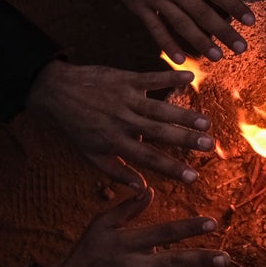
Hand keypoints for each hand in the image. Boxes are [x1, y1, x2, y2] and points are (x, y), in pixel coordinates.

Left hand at [27, 61, 214, 189]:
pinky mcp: (126, 79)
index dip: (171, 169)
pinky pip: (151, 78)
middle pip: (159, 132)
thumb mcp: (90, 154)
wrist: (56, 91)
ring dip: (183, 115)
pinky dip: (169, 77)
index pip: (148, 158)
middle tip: (209, 146)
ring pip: (159, 108)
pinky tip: (189, 78)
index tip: (193, 178)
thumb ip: (117, 171)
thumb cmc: (75, 126)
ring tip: (205, 123)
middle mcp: (123, 121)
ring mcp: (125, 99)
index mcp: (115, 142)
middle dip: (185, 140)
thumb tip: (141, 189)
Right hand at [43, 189, 227, 266]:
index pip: (163, 233)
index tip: (212, 222)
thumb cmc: (87, 251)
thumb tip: (150, 189)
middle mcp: (137, 266)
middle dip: (202, 260)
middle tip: (226, 257)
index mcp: (128, 243)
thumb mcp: (101, 224)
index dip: (189, 227)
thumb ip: (127, 208)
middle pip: (175, 262)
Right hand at [88, 0, 252, 62]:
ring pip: (182, 25)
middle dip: (224, 32)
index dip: (235, 6)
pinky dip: (168, 45)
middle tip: (242, 48)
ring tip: (218, 57)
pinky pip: (155, 29)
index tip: (250, 20)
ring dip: (201, 42)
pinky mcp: (136, 5)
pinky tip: (180, 59)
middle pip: (203, 14)